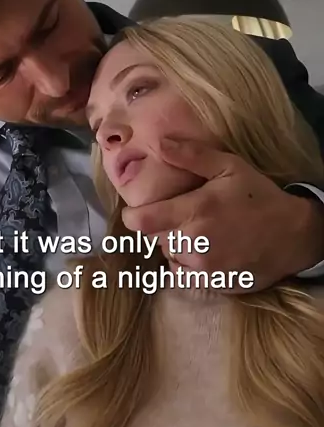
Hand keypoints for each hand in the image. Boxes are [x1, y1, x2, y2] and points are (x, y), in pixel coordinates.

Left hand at [121, 138, 323, 292]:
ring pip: (169, 257)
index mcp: (195, 211)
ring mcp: (204, 268)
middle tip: (176, 215)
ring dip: (173, 246)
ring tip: (192, 232)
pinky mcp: (213, 284)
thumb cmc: (259, 197)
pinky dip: (185, 265)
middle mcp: (195, 243)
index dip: (132, 216)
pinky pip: (183, 276)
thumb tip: (159, 143)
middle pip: (153, 239)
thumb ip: (191, 155)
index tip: (136, 210)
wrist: (293, 235)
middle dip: (159, 227)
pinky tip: (201, 251)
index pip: (141, 222)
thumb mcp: (229, 167)